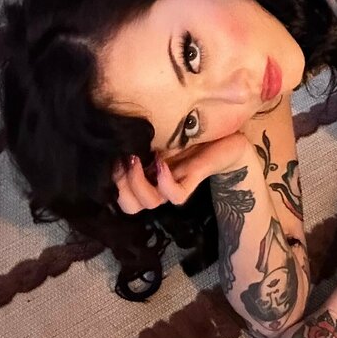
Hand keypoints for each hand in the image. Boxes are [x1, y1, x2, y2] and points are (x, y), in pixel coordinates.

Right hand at [112, 133, 251, 213]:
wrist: (225, 134)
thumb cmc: (190, 130)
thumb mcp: (158, 130)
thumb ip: (138, 137)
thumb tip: (110, 134)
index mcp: (146, 175)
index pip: (119, 195)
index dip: (111, 181)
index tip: (111, 156)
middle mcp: (157, 184)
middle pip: (129, 206)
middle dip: (121, 186)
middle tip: (123, 160)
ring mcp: (175, 184)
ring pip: (150, 203)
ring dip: (138, 183)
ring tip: (137, 159)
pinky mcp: (193, 181)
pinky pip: (175, 196)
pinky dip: (165, 182)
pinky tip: (161, 162)